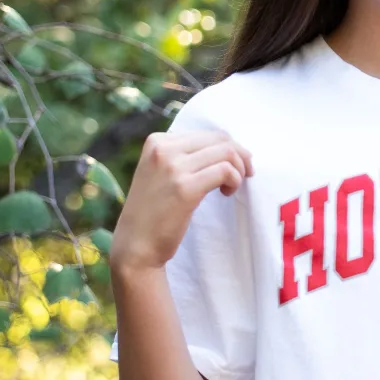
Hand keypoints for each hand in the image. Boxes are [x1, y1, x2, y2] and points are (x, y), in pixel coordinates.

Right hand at [111, 129, 253, 274]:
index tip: (231, 167)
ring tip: (232, 187)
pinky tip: (227, 193)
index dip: (228, 149)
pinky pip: (225, 171)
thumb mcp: (161, 172)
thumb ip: (184, 156)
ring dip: (239, 169)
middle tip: (244, 175)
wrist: (136, 245)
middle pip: (220, 139)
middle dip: (240, 156)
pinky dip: (235, 180)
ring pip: (226, 152)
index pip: (208, 134)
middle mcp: (163, 149)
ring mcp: (173, 167)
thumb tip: (227, 147)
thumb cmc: (154, 211)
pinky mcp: (185, 188)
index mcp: (157, 141)